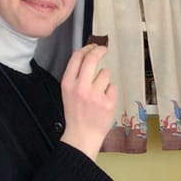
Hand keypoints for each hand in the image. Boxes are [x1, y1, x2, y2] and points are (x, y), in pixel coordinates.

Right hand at [59, 43, 116, 159]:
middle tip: (104, 49)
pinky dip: (110, 92)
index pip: (77, 57)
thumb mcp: (68, 92)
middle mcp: (81, 87)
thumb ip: (76, 76)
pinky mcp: (107, 102)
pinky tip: (104, 102)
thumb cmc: (76, 114)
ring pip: (105, 74)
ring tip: (99, 93)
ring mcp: (95, 95)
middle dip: (99, 50)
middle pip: (92, 59)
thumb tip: (87, 56)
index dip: (87, 48)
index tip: (93, 46)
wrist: (82, 135)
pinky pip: (112, 87)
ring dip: (104, 80)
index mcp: (68, 83)